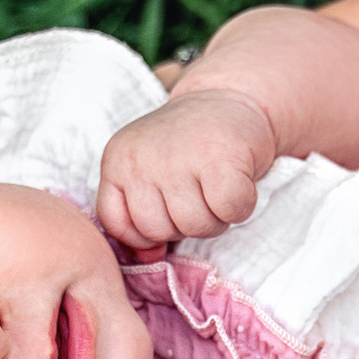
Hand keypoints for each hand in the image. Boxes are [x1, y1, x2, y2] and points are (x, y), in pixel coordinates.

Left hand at [95, 87, 276, 251]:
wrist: (230, 99)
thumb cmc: (189, 146)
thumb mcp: (148, 171)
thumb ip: (139, 212)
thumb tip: (150, 258)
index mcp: (117, 160)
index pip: (118, 225)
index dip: (147, 228)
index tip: (167, 204)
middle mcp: (142, 157)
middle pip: (159, 231)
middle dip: (183, 222)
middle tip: (197, 189)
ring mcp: (180, 157)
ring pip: (195, 227)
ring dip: (215, 216)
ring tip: (216, 184)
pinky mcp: (222, 160)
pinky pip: (230, 211)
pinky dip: (241, 206)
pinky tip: (238, 180)